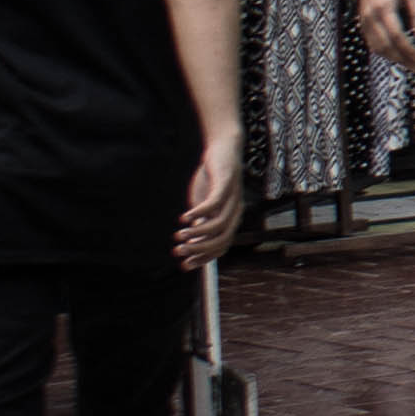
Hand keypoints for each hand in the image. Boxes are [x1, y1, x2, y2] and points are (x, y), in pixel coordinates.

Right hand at [175, 130, 244, 268]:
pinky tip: (185, 217)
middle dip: (200, 249)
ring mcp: (233, 197)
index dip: (205, 257)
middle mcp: (236, 211)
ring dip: (198, 233)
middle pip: (222, 239)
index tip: (185, 265)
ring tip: (179, 236)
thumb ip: (201, 223)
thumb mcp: (204, 206)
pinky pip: (216, 202)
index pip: (222, 246)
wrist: (222, 150)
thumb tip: (189, 245)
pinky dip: (200, 212)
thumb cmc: (212, 181)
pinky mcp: (226, 182)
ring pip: (219, 224)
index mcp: (231, 219)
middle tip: (178, 252)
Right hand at [353, 0, 414, 71]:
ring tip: (410, 65)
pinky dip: (385, 53)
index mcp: (384, 8)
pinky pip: (372, 44)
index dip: (408, 48)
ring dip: (393, 59)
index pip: (396, 34)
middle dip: (402, 58)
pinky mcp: (363, 26)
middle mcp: (371, 18)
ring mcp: (364, 23)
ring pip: (377, 48)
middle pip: (385, 45)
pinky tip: (398, 56)